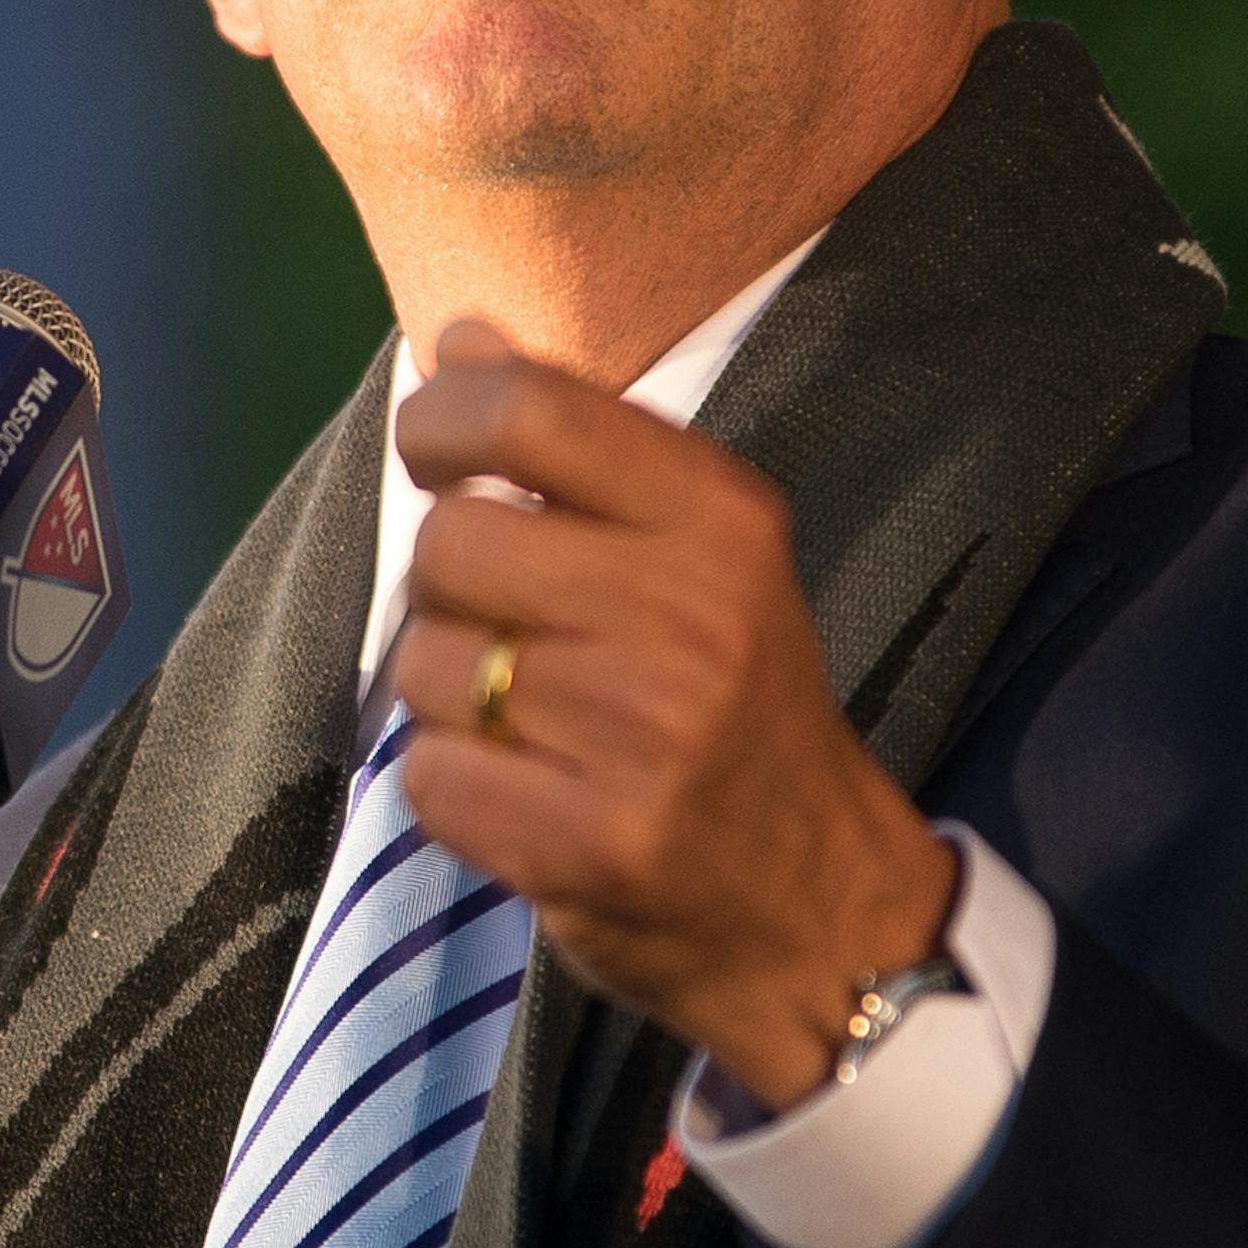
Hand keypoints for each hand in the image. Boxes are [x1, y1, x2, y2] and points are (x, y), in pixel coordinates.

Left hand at [390, 320, 954, 1109]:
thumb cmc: (736, 706)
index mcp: (720, 520)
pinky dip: (454, 786)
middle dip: (453, 588)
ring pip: (426, 665)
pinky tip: (528, 792)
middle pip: (452, 542)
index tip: (434, 452)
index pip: (531, 412)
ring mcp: (639, 738)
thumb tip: (460, 337)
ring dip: (451, 698)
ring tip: (536, 725)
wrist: (821, 910)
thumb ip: (578, 446)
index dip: (443, 420)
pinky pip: (427, 773)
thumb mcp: (698, 555)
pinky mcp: (586, 845)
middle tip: (515, 632)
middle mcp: (688, 616)